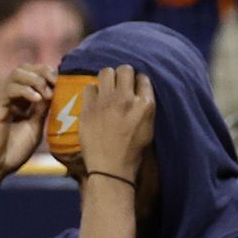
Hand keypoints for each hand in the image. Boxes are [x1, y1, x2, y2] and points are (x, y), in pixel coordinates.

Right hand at [0, 64, 53, 177]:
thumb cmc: (14, 150)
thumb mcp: (35, 128)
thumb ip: (42, 111)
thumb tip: (54, 94)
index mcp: (23, 101)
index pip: (34, 76)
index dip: (48, 75)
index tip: (63, 83)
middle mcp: (12, 97)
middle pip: (24, 69)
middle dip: (42, 70)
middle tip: (55, 81)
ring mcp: (3, 100)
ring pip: (17, 74)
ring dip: (35, 79)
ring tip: (46, 93)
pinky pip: (9, 90)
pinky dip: (25, 90)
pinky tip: (37, 99)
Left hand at [79, 65, 155, 183]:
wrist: (111, 168)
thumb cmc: (133, 152)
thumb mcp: (148, 129)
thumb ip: (144, 108)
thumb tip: (138, 92)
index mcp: (145, 105)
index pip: (143, 78)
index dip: (138, 82)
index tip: (135, 89)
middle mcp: (126, 99)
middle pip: (125, 69)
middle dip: (124, 75)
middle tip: (121, 85)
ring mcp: (106, 101)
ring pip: (106, 72)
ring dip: (108, 78)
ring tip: (107, 89)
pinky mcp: (89, 106)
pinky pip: (89, 86)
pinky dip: (93, 92)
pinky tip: (95, 101)